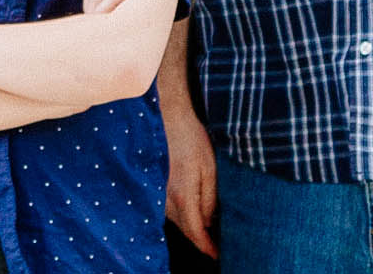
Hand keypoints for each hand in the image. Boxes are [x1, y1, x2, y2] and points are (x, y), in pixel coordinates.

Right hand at [162, 101, 217, 257]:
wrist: (165, 116)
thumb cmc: (189, 138)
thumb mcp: (209, 168)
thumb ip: (210, 198)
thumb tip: (210, 221)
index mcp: (183, 196)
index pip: (195, 232)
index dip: (207, 247)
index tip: (218, 255)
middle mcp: (166, 198)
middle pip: (184, 229)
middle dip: (200, 239)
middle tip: (216, 245)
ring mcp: (157, 191)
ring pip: (175, 219)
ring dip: (190, 226)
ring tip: (207, 229)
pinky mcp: (154, 183)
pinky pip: (168, 207)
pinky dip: (181, 214)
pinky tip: (190, 210)